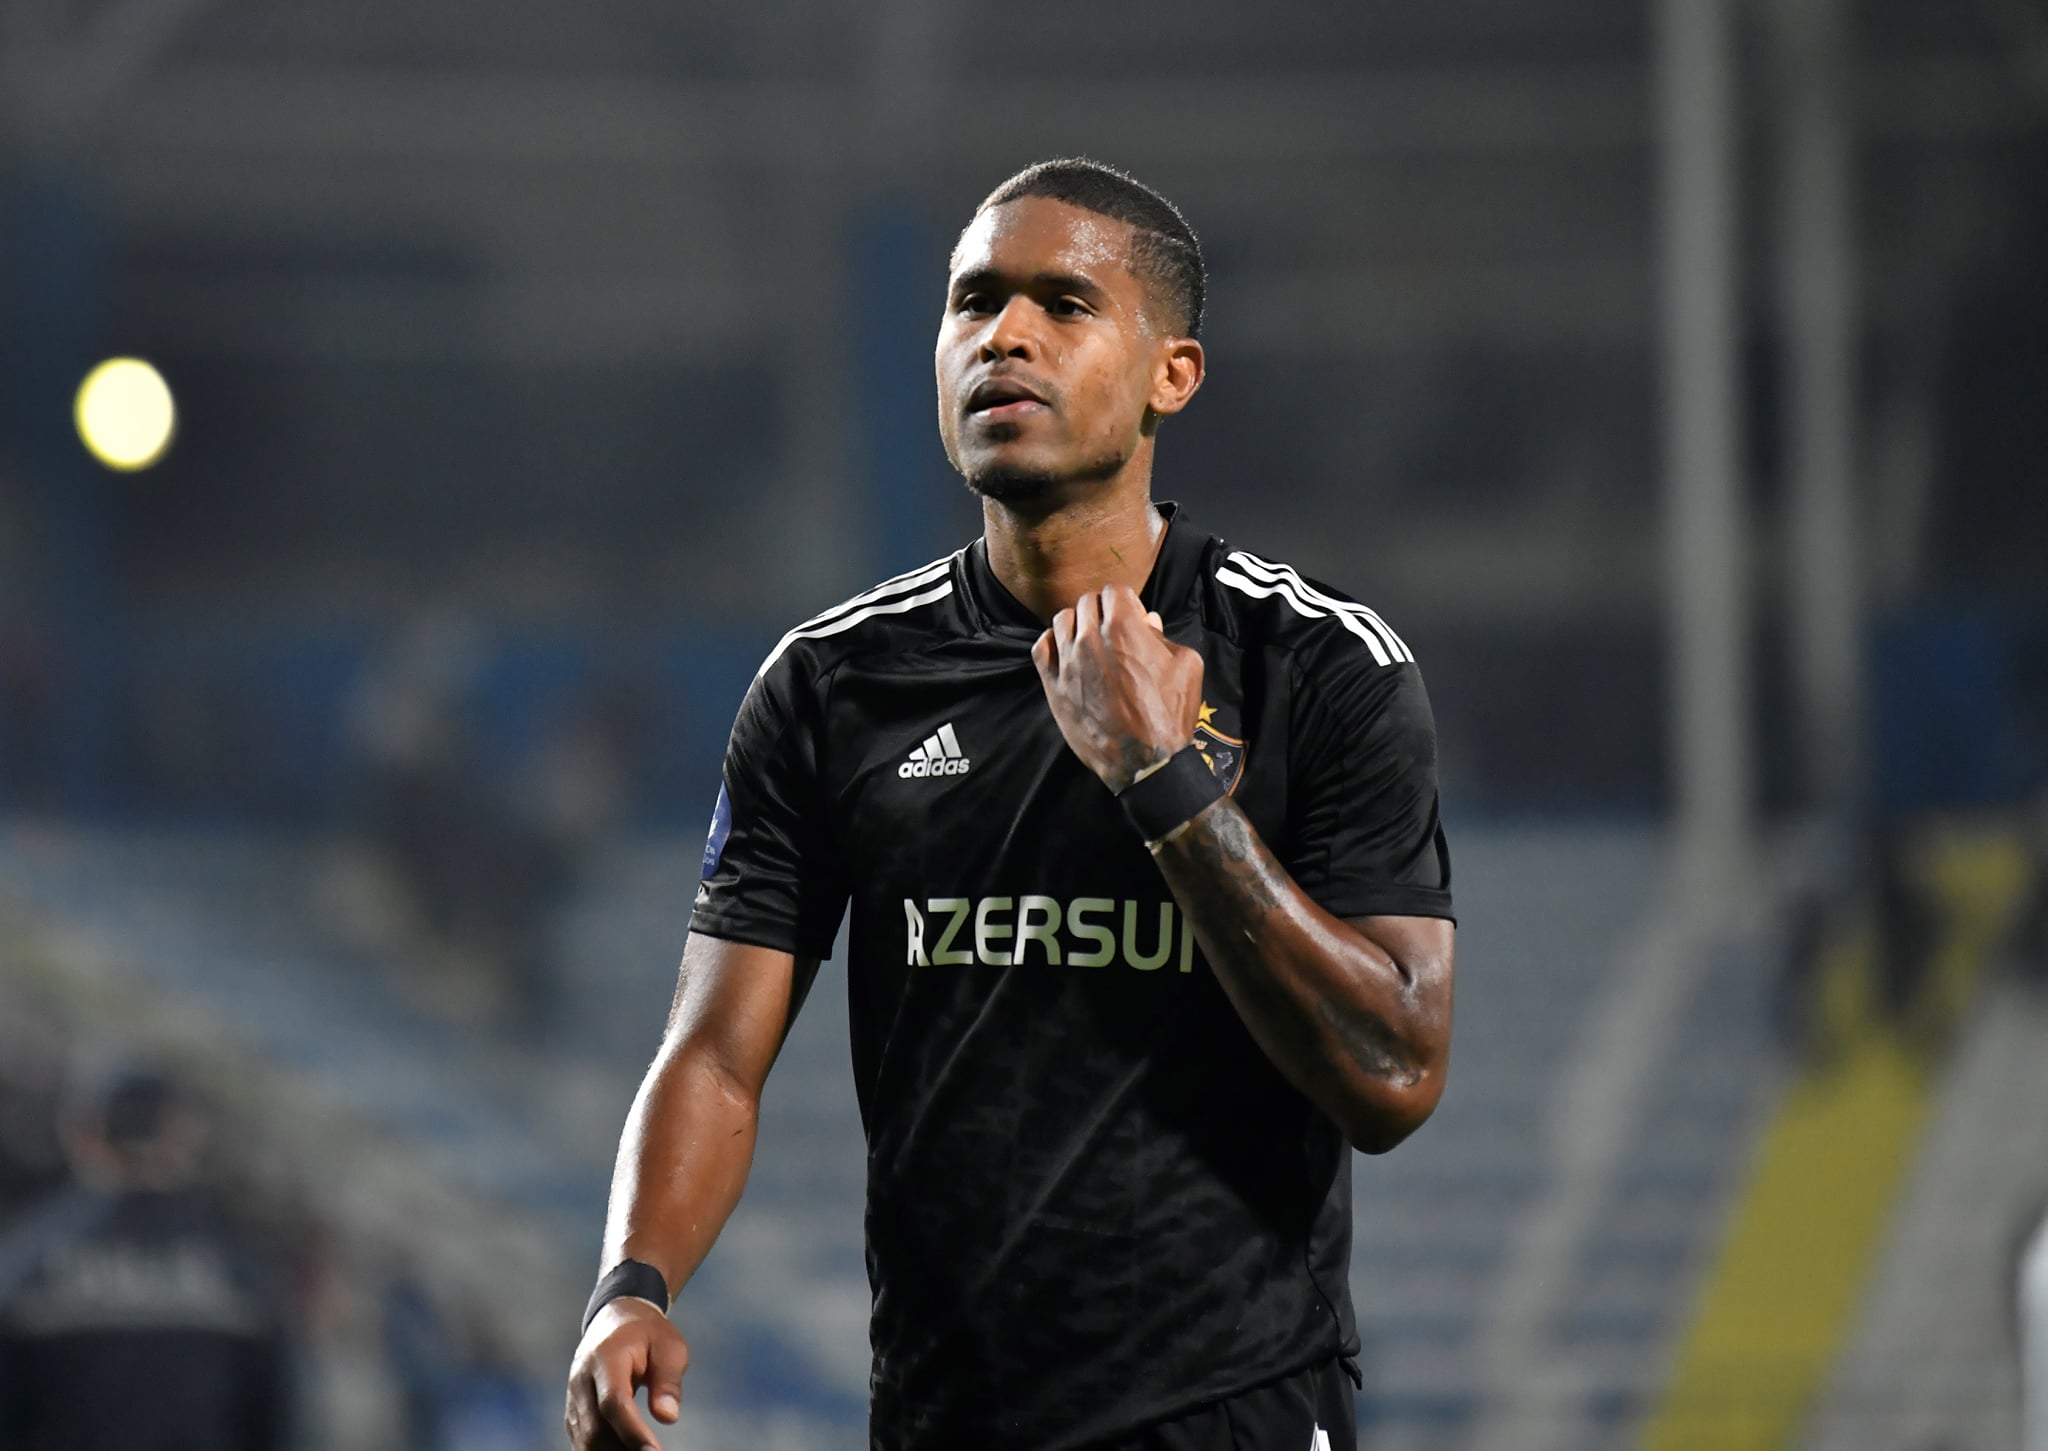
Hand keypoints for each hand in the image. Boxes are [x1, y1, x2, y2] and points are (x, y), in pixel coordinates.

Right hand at [564, 1299, 687, 1450]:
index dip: (632, 1431)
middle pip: (594, 1428)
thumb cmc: (649, 1334)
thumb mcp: (670, 1347)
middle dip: (622, 1449)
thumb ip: (668, 1381)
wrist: (617, 1319)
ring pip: (585, 1440)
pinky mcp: (574, 1411)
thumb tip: (668, 1417)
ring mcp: (573, 1397)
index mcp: (605, 1357)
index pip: (613, 1402)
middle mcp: (581, 1379)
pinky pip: (583, 1440)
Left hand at [1031, 584, 1204, 791]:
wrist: (1144, 762)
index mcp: (1124, 627)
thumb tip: (1148, 621)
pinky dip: (1052, 642)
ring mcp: (1068, 662)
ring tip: (1089, 639)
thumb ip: (1165, 636)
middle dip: (1102, 610)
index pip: (1115, 590)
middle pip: (1087, 602)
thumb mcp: (1186, 666)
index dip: (1126, 600)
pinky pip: (1041, 647)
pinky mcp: (1053, 685)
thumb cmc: (1170, 714)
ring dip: (1077, 623)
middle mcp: (1090, 638)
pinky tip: (1065, 651)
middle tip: (1113, 630)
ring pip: (1062, 620)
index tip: (1131, 616)